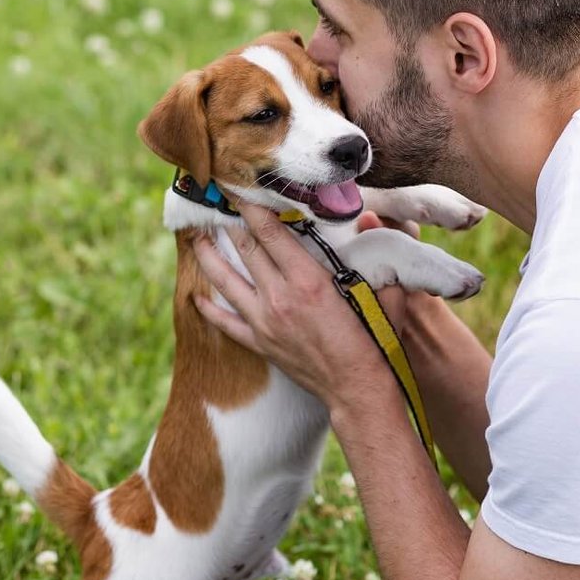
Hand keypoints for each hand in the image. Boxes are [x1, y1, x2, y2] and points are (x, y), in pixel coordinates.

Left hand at [190, 202, 404, 411]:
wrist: (358, 388)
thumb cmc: (374, 339)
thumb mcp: (383, 290)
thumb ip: (378, 253)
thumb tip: (375, 219)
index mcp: (308, 279)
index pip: (270, 232)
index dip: (251, 208)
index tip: (239, 190)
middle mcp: (281, 296)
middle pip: (245, 250)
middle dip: (228, 224)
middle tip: (214, 204)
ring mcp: (266, 322)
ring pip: (226, 281)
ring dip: (209, 257)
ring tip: (196, 239)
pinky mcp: (260, 344)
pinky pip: (226, 323)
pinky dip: (209, 309)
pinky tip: (197, 296)